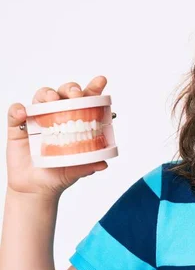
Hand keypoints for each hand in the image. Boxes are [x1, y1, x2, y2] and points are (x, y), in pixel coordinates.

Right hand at [6, 76, 109, 198]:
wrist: (35, 188)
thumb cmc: (60, 173)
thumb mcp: (77, 169)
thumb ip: (89, 165)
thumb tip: (103, 164)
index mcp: (76, 121)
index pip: (86, 100)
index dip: (93, 88)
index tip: (101, 80)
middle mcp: (58, 116)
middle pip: (64, 93)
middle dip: (70, 88)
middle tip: (75, 94)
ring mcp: (38, 119)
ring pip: (41, 96)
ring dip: (47, 93)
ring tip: (51, 99)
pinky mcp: (18, 127)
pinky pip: (15, 112)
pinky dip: (17, 109)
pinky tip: (23, 113)